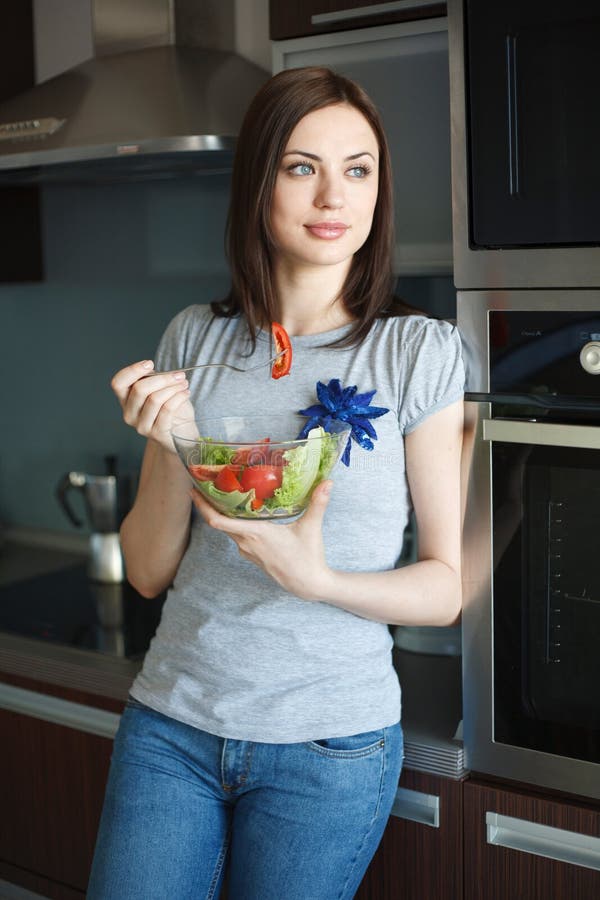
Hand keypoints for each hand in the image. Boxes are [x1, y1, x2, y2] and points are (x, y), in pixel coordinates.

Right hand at [110, 360, 193, 451]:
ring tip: (184, 384)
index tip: (150, 363)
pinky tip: (186, 393)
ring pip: (155, 399)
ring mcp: (141, 425)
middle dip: (163, 378)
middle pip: (140, 389)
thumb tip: (154, 369)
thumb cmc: (171, 409)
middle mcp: (129, 414)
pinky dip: (179, 397)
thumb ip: (153, 380)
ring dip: (173, 387)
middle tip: (179, 375)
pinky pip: (167, 409)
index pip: (118, 383)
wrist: (182, 432)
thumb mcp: (159, 390)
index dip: (132, 370)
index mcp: (126, 400)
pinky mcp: (156, 433)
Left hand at [190, 480, 333, 599]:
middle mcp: (247, 543)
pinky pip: (236, 537)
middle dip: (208, 504)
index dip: (203, 506)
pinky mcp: (253, 556)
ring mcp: (248, 552)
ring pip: (228, 530)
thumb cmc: (308, 558)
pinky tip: (239, 514)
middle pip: (218, 522)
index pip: (219, 521)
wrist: (309, 585)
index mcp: (256, 534)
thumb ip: (318, 503)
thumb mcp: (311, 528)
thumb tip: (328, 481)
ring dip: (221, 514)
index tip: (193, 490)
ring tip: (220, 494)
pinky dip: (232, 524)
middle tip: (203, 484)